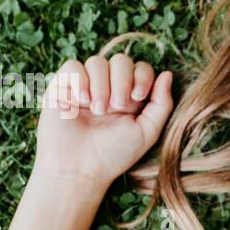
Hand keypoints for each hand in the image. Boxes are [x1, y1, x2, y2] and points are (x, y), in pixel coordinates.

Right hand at [32, 53, 174, 192]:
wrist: (78, 168)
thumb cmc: (113, 155)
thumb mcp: (146, 131)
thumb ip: (161, 104)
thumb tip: (167, 74)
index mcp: (129, 97)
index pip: (140, 68)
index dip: (142, 76)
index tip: (138, 96)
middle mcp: (108, 89)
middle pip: (120, 60)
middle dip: (122, 80)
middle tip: (116, 106)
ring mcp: (85, 87)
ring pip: (97, 61)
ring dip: (101, 85)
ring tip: (97, 109)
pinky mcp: (62, 88)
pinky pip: (72, 67)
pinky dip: (80, 80)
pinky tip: (80, 101)